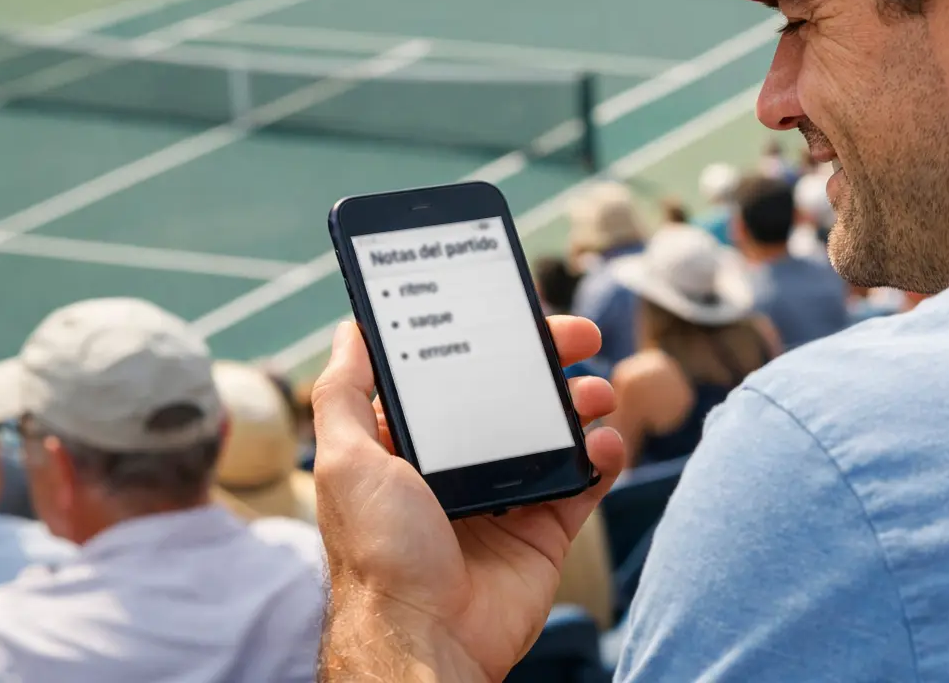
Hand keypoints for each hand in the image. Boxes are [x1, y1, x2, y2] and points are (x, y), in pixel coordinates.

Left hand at [312, 318, 624, 681]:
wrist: (427, 638)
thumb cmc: (378, 553)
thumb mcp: (343, 460)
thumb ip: (343, 394)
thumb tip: (350, 331)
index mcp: (409, 448)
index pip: (452, 378)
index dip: (485, 341)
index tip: (514, 312)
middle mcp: (458, 469)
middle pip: (511, 397)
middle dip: (548, 361)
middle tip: (581, 337)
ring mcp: (505, 499)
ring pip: (554, 433)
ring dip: (581, 403)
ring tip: (597, 393)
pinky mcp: (543, 530)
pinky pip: (583, 482)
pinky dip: (603, 457)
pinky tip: (605, 442)